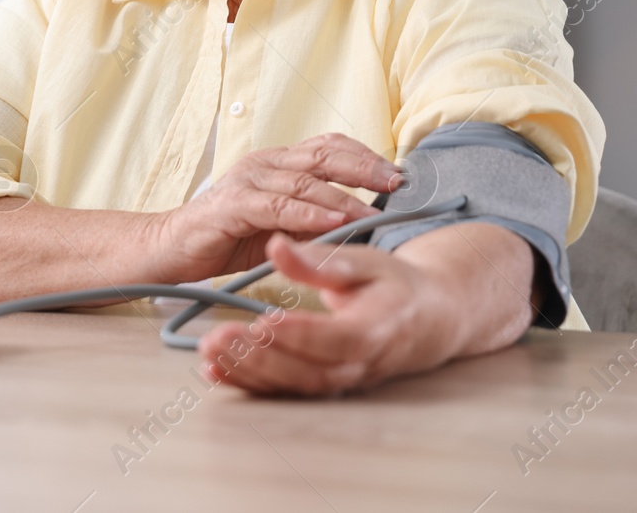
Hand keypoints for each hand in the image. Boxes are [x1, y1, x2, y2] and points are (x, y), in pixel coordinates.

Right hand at [150, 133, 401, 283]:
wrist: (169, 249)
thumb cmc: (225, 238)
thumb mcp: (279, 227)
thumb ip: (313, 218)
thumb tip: (362, 220)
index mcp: (277, 162)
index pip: (329, 146)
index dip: (365, 155)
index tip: (398, 174)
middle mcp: (264, 163)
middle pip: (324, 154)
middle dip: (366, 167)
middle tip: (397, 183)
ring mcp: (247, 180)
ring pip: (306, 181)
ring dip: (345, 196)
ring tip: (376, 210)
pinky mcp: (232, 205)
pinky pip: (278, 206)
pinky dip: (309, 213)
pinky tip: (334, 221)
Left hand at [195, 222, 537, 395]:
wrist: (426, 319)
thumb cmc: (394, 285)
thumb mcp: (363, 261)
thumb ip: (318, 259)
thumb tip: (276, 245)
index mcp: (376, 330)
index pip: (338, 339)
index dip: (300, 334)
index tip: (264, 320)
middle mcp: (360, 366)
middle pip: (310, 373)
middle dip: (261, 358)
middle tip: (221, 338)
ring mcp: (342, 382)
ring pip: (294, 388)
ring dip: (249, 373)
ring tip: (211, 353)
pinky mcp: (324, 386)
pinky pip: (285, 392)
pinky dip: (249, 384)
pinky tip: (217, 370)